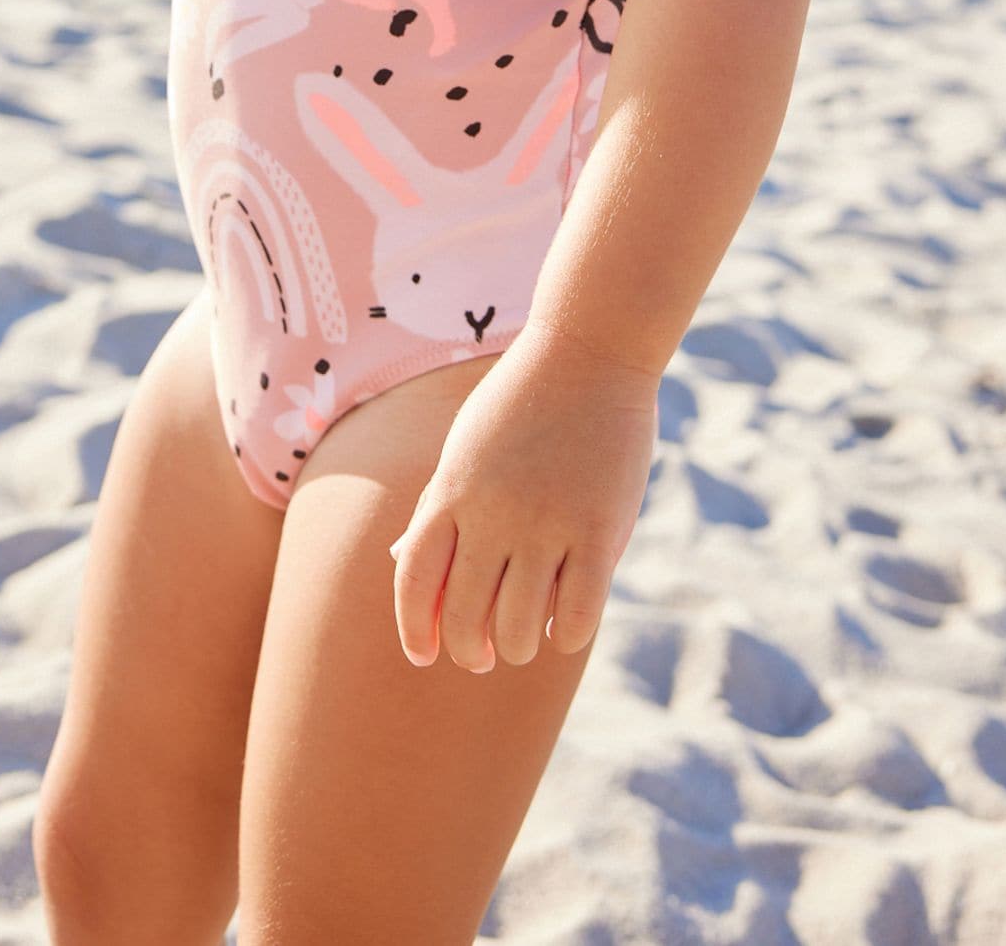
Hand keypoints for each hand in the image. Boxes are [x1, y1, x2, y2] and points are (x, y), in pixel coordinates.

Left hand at [387, 337, 659, 671]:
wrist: (588, 349)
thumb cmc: (522, 400)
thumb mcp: (466, 446)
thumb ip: (442, 504)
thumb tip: (406, 562)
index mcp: (451, 490)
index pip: (414, 580)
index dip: (414, 629)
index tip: (424, 655)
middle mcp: (492, 512)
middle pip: (465, 616)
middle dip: (469, 650)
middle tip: (481, 656)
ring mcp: (546, 522)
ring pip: (518, 628)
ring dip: (516, 647)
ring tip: (522, 641)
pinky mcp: (599, 530)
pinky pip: (576, 614)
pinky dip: (564, 636)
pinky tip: (562, 628)